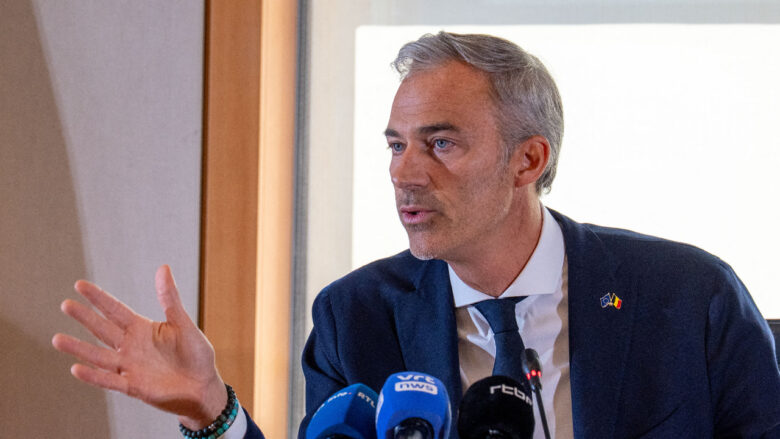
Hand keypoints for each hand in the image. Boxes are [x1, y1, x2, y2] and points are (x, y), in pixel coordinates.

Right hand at [52, 265, 226, 429]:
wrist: (203, 386)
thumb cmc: (196, 354)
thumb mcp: (183, 323)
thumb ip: (170, 298)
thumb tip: (163, 268)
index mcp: (142, 328)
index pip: (115, 310)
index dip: (99, 298)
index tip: (80, 285)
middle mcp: (131, 346)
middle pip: (103, 329)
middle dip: (85, 317)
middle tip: (65, 304)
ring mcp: (130, 366)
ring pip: (99, 356)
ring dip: (78, 348)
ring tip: (57, 339)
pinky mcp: (133, 386)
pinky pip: (110, 380)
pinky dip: (94, 376)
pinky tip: (76, 368)